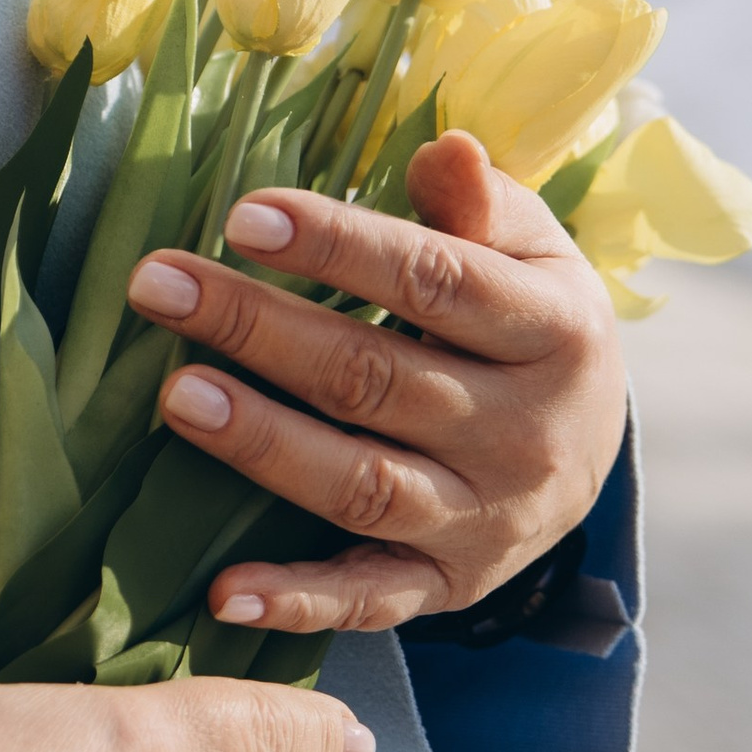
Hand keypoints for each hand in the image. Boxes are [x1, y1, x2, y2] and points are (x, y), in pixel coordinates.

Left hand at [126, 128, 627, 637]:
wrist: (594, 450)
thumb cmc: (529, 322)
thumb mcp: (532, 253)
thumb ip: (479, 204)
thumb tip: (443, 149)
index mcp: (552, 333)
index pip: (435, 282)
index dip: (340, 247)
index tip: (244, 215)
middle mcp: (524, 435)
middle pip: (376, 379)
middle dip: (259, 329)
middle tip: (158, 286)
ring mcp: (484, 519)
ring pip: (364, 487)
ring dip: (264, 444)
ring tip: (177, 396)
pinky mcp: (448, 585)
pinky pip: (370, 601)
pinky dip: (299, 603)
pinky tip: (223, 589)